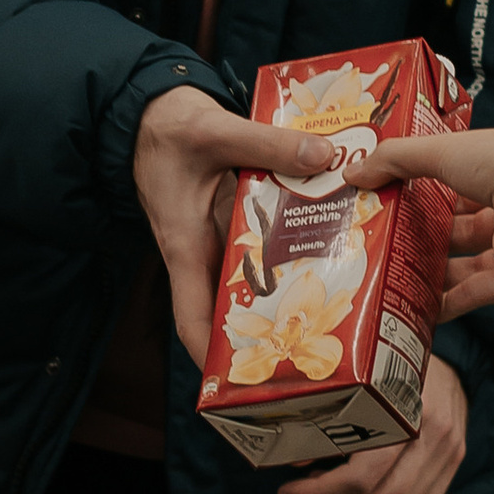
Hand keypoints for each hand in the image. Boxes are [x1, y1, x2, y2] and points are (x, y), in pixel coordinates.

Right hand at [133, 84, 316, 365]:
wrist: (154, 108)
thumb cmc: (167, 128)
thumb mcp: (213, 131)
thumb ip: (266, 144)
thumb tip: (324, 159)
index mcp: (186, 245)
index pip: (192, 316)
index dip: (210, 354)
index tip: (232, 386)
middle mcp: (204, 249)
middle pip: (232, 305)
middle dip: (266, 330)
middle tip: (313, 350)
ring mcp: (221, 235)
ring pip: (255, 274)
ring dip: (288, 287)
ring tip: (339, 305)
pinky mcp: (235, 215)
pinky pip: (266, 240)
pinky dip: (294, 244)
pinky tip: (335, 240)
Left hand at [278, 350, 470, 493]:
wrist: (451, 362)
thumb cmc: (400, 365)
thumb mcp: (360, 379)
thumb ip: (331, 417)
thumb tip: (296, 459)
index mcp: (406, 409)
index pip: (362, 475)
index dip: (319, 493)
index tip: (289, 491)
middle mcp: (434, 436)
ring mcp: (448, 453)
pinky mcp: (453, 466)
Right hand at [351, 126, 493, 318]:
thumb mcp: (442, 152)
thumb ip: (396, 160)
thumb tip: (353, 172)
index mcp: (489, 173)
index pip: (444, 187)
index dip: (411, 195)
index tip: (375, 204)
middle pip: (449, 230)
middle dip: (412, 238)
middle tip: (371, 247)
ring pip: (458, 266)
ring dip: (425, 274)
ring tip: (383, 280)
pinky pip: (472, 296)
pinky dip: (443, 304)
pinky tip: (412, 309)